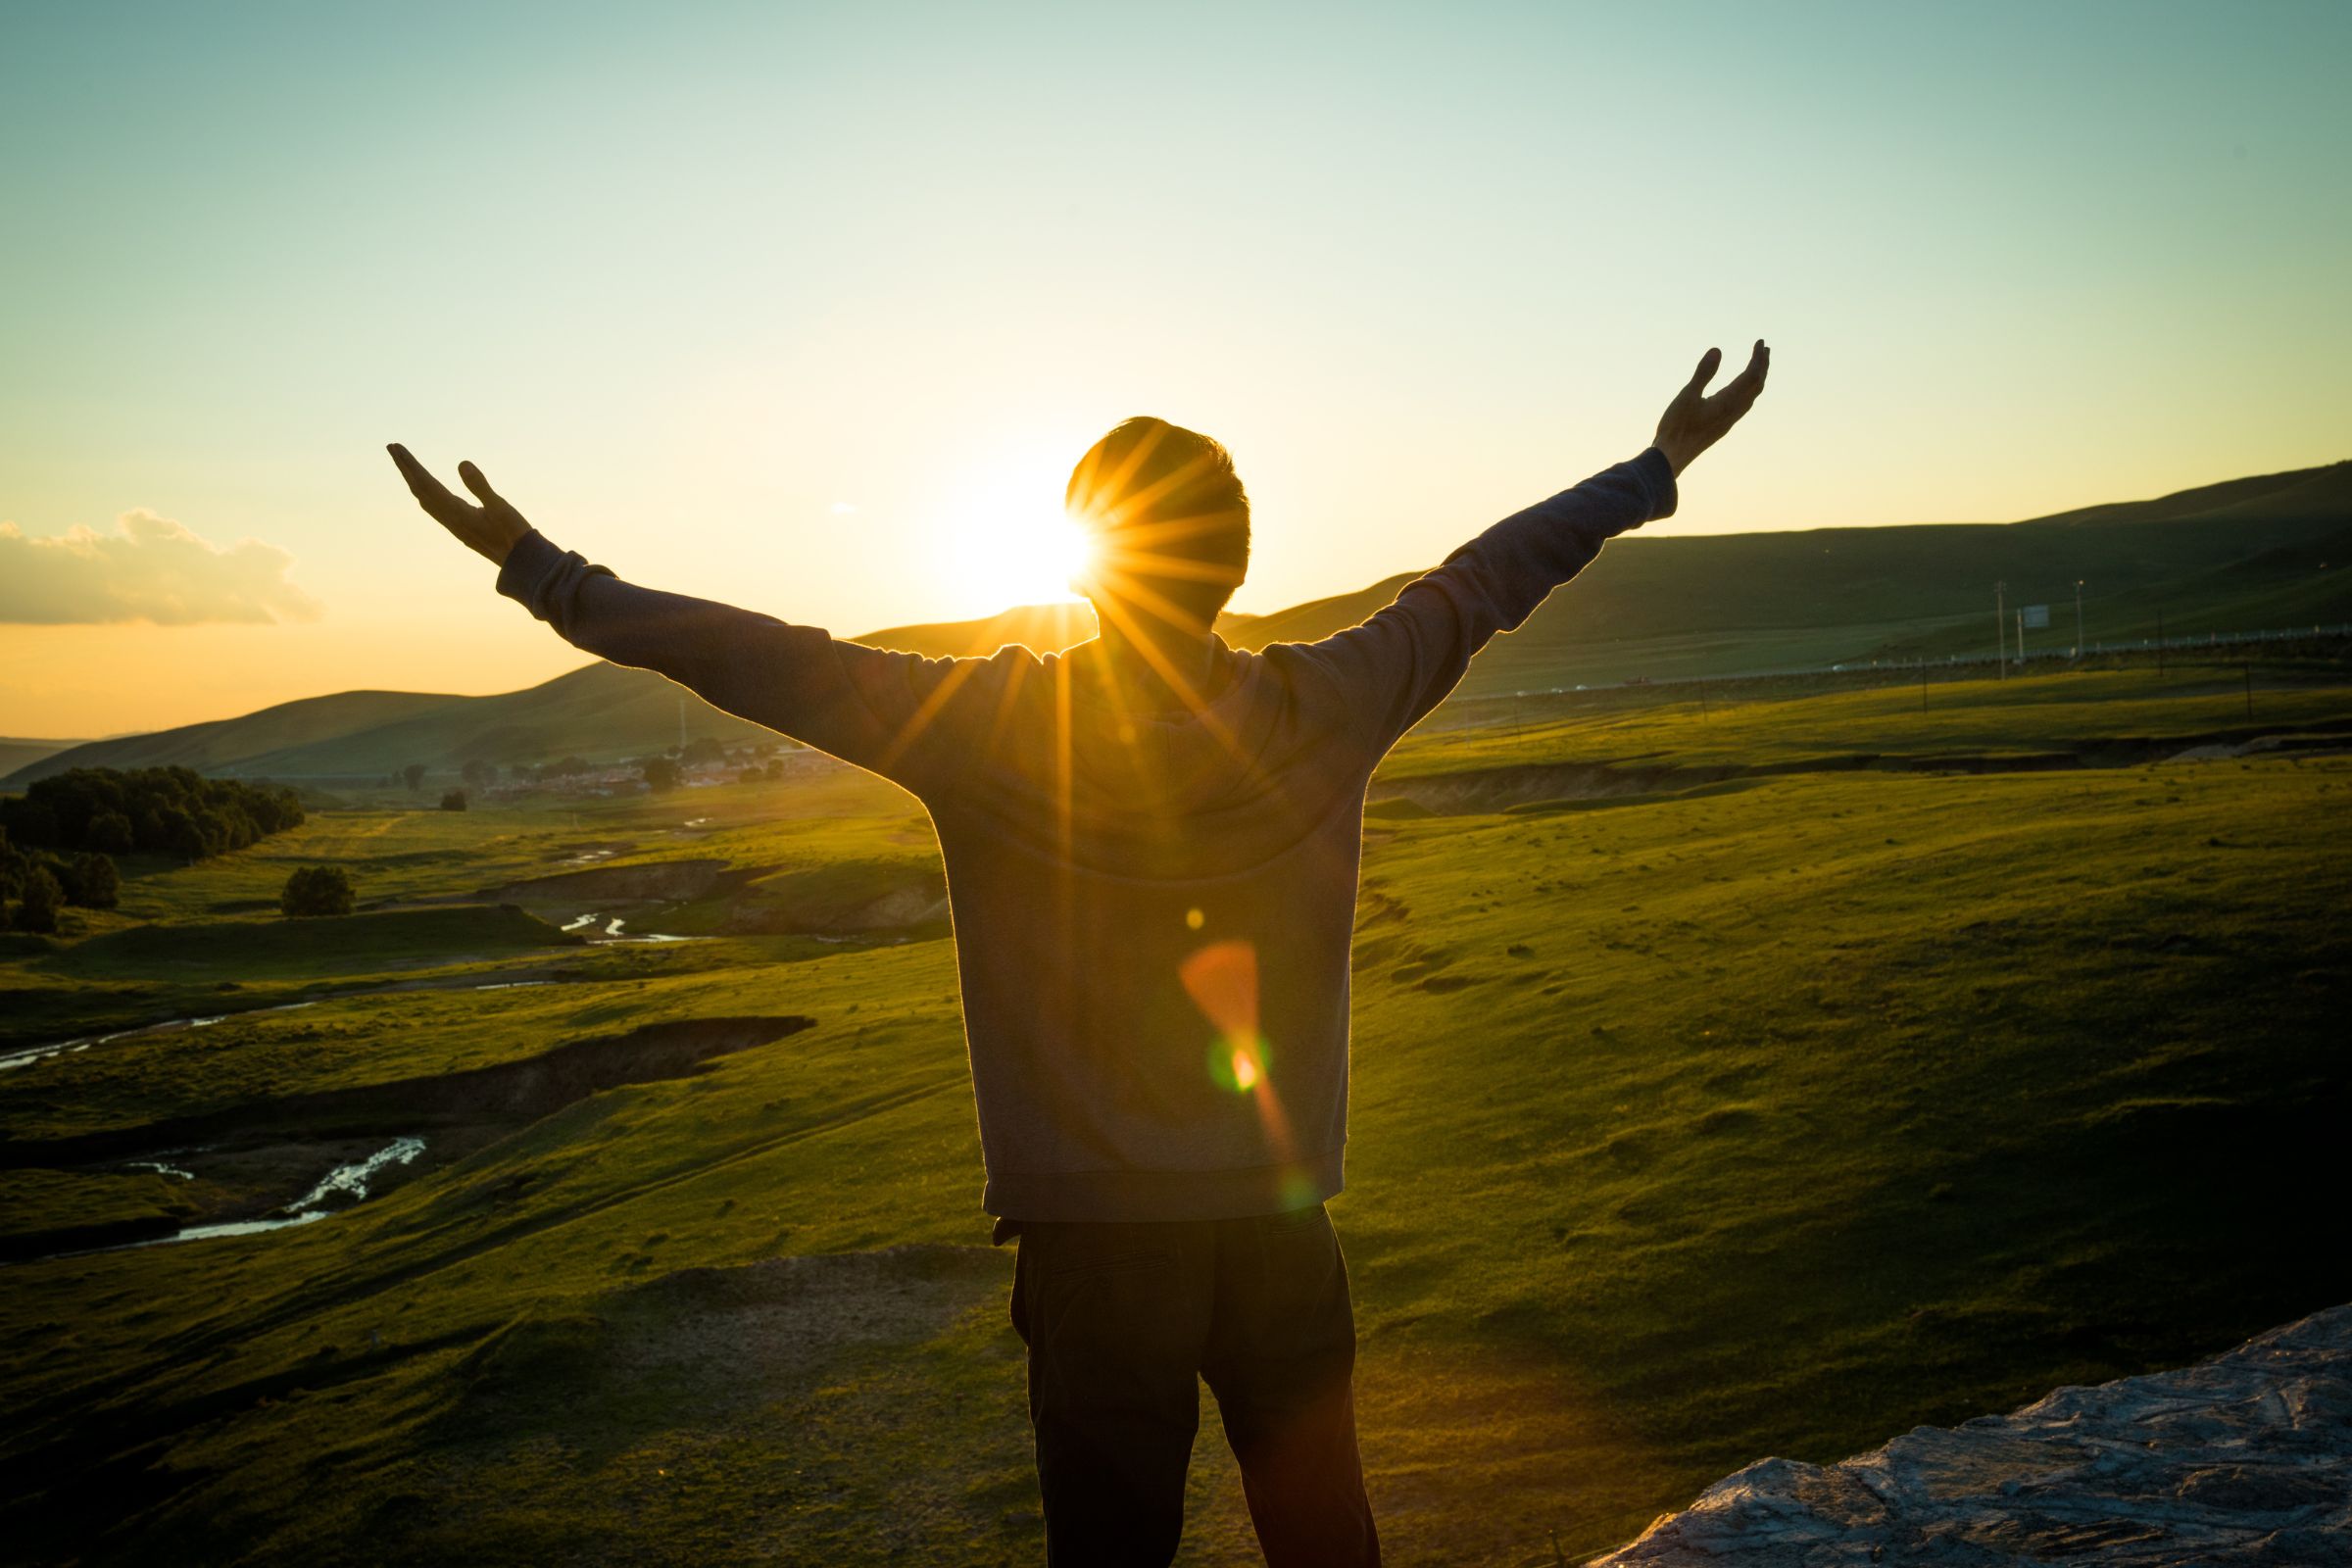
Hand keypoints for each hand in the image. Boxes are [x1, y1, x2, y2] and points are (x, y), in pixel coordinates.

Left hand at [387, 444, 533, 566]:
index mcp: (456, 512)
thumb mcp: (500, 507)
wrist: (522, 563)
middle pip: (419, 490)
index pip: (426, 483)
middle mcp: (450, 519)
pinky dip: (424, 493)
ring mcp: (454, 526)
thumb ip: (480, 486)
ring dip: (413, 480)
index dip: (410, 464)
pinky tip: (427, 492)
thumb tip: (461, 463)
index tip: (396, 447)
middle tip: (392, 447)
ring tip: (405, 465)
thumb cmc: (514, 534)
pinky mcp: (461, 528)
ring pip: (425, 500)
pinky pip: (434, 508)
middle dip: (405, 468)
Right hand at [1652, 340, 1769, 476]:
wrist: (1671, 458)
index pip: (1751, 376)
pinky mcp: (1722, 426)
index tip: (1760, 341)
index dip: (1758, 358)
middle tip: (1764, 349)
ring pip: (1751, 397)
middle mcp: (1733, 412)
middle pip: (1756, 386)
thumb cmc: (1676, 427)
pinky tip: (1741, 391)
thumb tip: (1717, 350)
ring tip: (1758, 366)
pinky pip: (1744, 405)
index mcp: (1727, 402)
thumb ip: (1703, 373)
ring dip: (1758, 379)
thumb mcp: (1687, 395)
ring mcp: (1729, 421)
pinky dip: (1749, 391)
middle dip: (1763, 366)